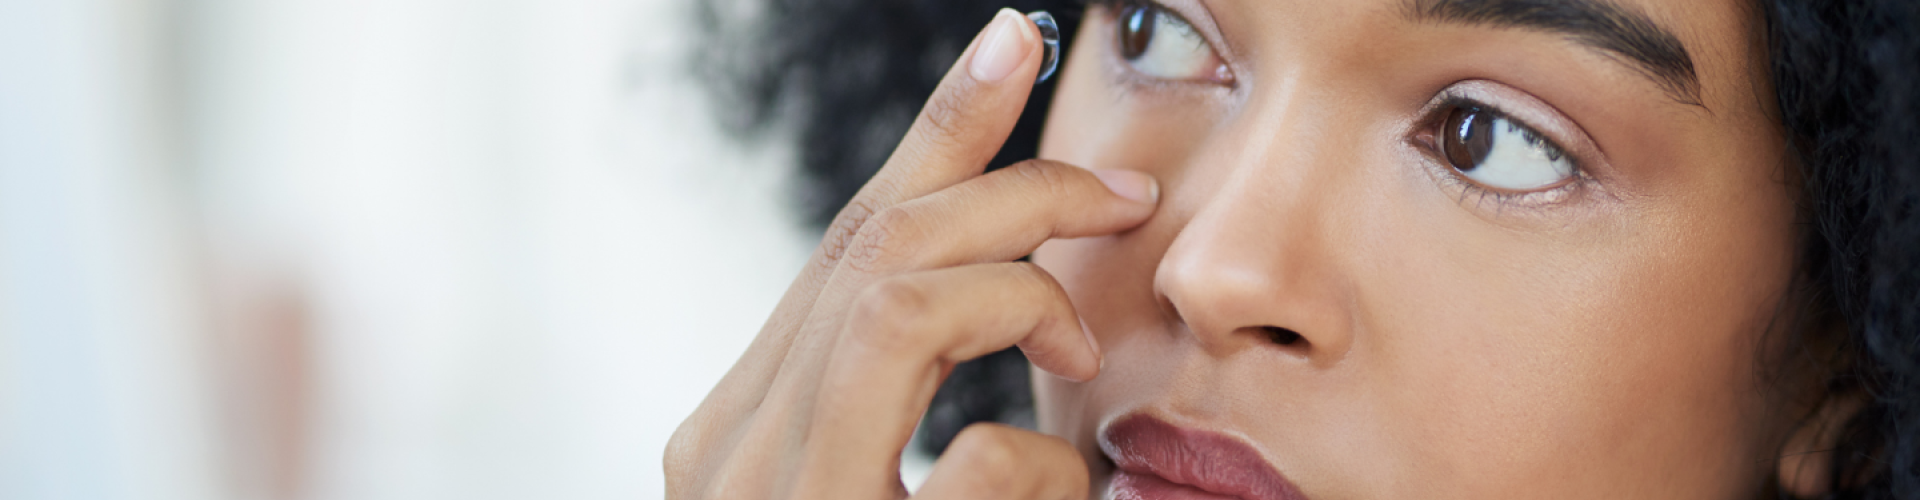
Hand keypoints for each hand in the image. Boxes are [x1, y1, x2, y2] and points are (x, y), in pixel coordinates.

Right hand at [665, 9, 1158, 499]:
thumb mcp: (866, 494)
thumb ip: (892, 410)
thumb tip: (1005, 305)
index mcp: (740, 430)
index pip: (846, 247)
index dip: (941, 136)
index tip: (1013, 46)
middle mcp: (733, 452)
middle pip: (874, 249)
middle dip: (1015, 193)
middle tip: (1126, 195)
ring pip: (897, 306)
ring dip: (1021, 298)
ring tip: (1079, 354)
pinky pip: (978, 452)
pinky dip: (1046, 462)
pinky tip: (1061, 492)